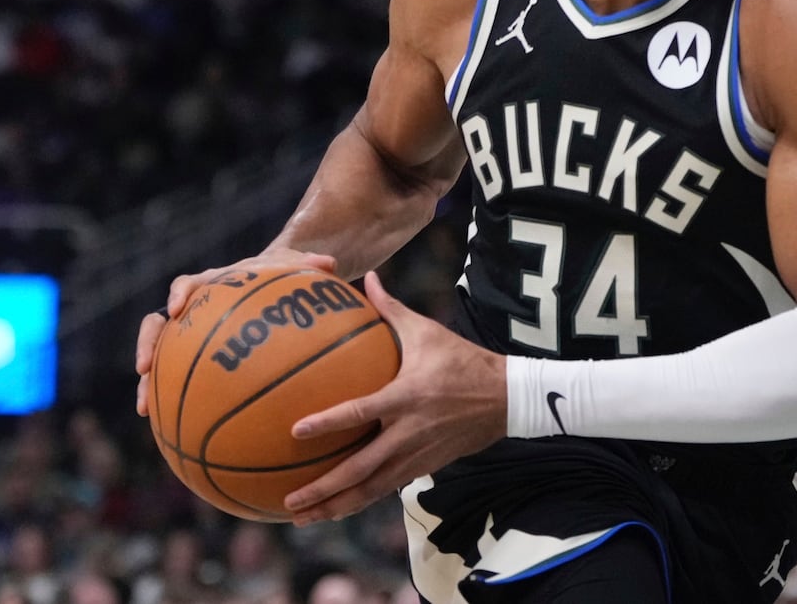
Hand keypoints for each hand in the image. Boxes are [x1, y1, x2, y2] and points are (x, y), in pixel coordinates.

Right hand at [134, 248, 338, 416]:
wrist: (271, 288)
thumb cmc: (281, 277)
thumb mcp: (294, 269)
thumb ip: (308, 265)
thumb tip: (329, 264)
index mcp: (210, 284)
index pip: (186, 284)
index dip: (179, 294)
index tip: (178, 307)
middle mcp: (191, 310)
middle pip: (157, 324)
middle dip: (146, 344)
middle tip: (143, 367)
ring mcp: (187, 338)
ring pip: (158, 359)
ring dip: (149, 383)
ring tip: (145, 409)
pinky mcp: (192, 361)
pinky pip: (178, 382)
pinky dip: (174, 402)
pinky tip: (178, 429)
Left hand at [282, 270, 506, 523]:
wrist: (506, 397)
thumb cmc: (463, 360)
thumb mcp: (428, 332)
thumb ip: (391, 309)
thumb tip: (366, 278)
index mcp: (406, 396)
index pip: (361, 412)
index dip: (329, 423)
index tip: (296, 431)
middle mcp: (409, 431)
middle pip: (361, 468)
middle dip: (323, 488)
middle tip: (290, 501)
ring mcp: (417, 454)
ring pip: (371, 489)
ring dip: (336, 505)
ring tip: (302, 517)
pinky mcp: (424, 467)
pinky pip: (385, 489)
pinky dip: (358, 502)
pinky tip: (334, 509)